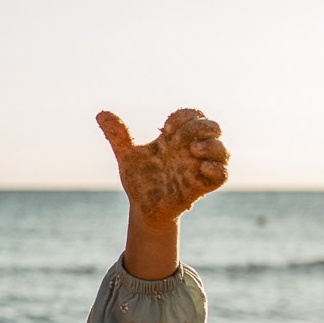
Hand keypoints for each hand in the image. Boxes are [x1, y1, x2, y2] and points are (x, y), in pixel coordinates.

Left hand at [96, 107, 228, 227]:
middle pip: (212, 127)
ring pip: (222, 150)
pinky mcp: (201, 187)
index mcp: (176, 139)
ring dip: (212, 145)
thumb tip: (101, 113)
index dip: (183, 116)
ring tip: (193, 149)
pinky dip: (216, 169)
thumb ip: (118, 135)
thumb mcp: (127, 156)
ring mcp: (198, 168)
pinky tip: (200, 167)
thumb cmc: (140, 181)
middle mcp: (191, 151)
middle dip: (199, 126)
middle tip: (177, 139)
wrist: (142, 209)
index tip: (164, 128)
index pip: (192, 115)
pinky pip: (222, 175)